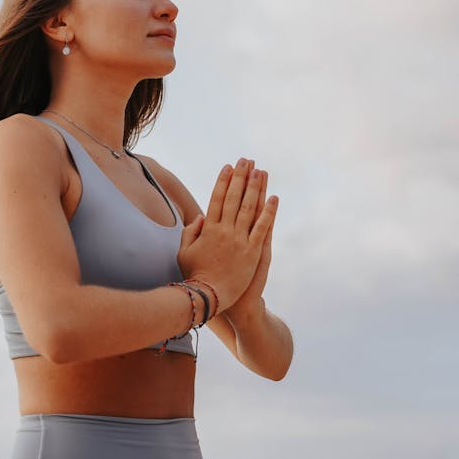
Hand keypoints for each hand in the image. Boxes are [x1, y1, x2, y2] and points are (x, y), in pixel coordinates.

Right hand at [177, 158, 277, 313]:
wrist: (210, 297)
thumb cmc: (194, 276)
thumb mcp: (184, 252)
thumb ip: (190, 232)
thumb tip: (201, 217)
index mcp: (208, 230)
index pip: (216, 199)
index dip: (223, 181)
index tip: (227, 167)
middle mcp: (225, 231)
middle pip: (234, 198)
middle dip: (240, 177)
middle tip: (246, 160)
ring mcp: (240, 240)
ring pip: (249, 208)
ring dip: (255, 188)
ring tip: (260, 171)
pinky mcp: (254, 252)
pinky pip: (263, 228)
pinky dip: (269, 212)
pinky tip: (274, 198)